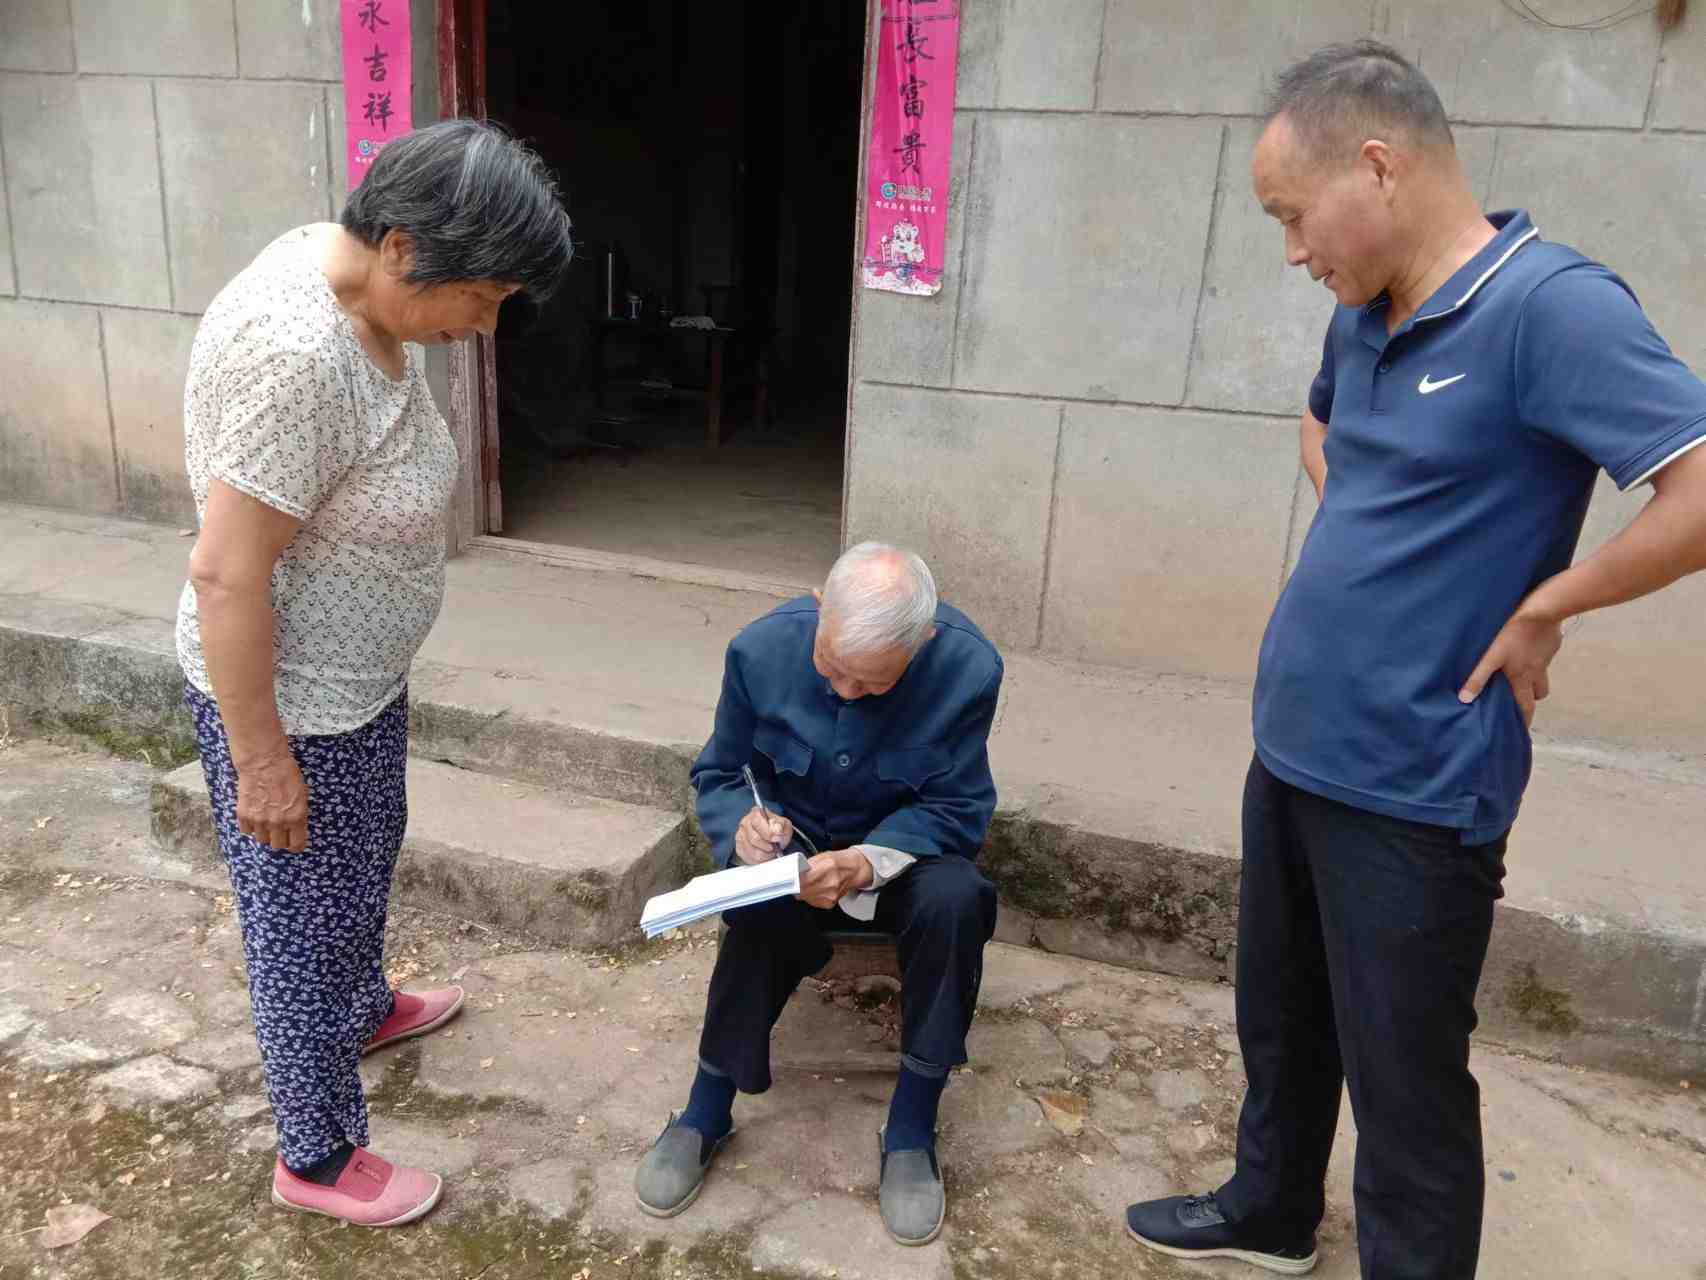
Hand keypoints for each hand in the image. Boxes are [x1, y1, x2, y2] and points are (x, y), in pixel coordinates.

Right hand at [235, 748, 309, 852]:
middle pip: (278, 845)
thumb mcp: (302, 794)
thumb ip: (298, 814)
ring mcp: (259, 820)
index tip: (294, 843)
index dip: (296, 845)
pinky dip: (250, 825)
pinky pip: (247, 831)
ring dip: (265, 832)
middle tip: (280, 829)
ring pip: (262, 839)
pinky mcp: (244, 815)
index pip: (296, 844)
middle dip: (280, 838)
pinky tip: (255, 814)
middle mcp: (278, 822)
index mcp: (296, 817)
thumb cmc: (286, 774)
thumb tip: (296, 828)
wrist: (264, 762)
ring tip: (266, 818)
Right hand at [734, 804, 793, 864]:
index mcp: (756, 813)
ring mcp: (740, 835)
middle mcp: (745, 823)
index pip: (757, 822)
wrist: (771, 837)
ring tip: (771, 852)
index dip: (767, 832)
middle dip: (767, 846)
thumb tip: (777, 834)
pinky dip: (760, 860)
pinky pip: (749, 857)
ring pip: (752, 850)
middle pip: (754, 838)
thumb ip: (781, 827)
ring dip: (765, 854)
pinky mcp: (739, 847)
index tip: (776, 839)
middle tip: (774, 848)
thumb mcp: (783, 824)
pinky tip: (765, 856)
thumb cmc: (776, 829)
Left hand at [796, 850, 874, 909]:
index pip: (802, 879)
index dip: (792, 880)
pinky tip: (816, 889)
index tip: (787, 878)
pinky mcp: (830, 903)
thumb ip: (806, 864)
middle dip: (796, 885)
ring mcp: (830, 895)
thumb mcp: (821, 856)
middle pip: (801, 890)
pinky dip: (810, 896)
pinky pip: (812, 902)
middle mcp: (830, 883)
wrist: (854, 870)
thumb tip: (793, 872)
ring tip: (808, 883)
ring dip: (803, 891)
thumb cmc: (838, 861)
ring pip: (805, 897)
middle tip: (795, 880)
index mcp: (827, 867)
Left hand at [1459, 606, 1564, 728]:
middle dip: (1529, 700)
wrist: (1541, 610)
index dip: (1523, 721)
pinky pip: (1546, 656)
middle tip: (1522, 702)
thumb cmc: (1512, 634)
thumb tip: (1464, 699)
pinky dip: (1539, 657)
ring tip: (1522, 674)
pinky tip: (1529, 647)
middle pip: (1537, 695)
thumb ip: (1478, 677)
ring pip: (1543, 676)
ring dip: (1534, 679)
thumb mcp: (1490, 657)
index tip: (1522, 730)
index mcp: (1523, 678)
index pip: (1525, 707)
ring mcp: (1547, 658)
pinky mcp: (1552, 644)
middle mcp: (1538, 672)